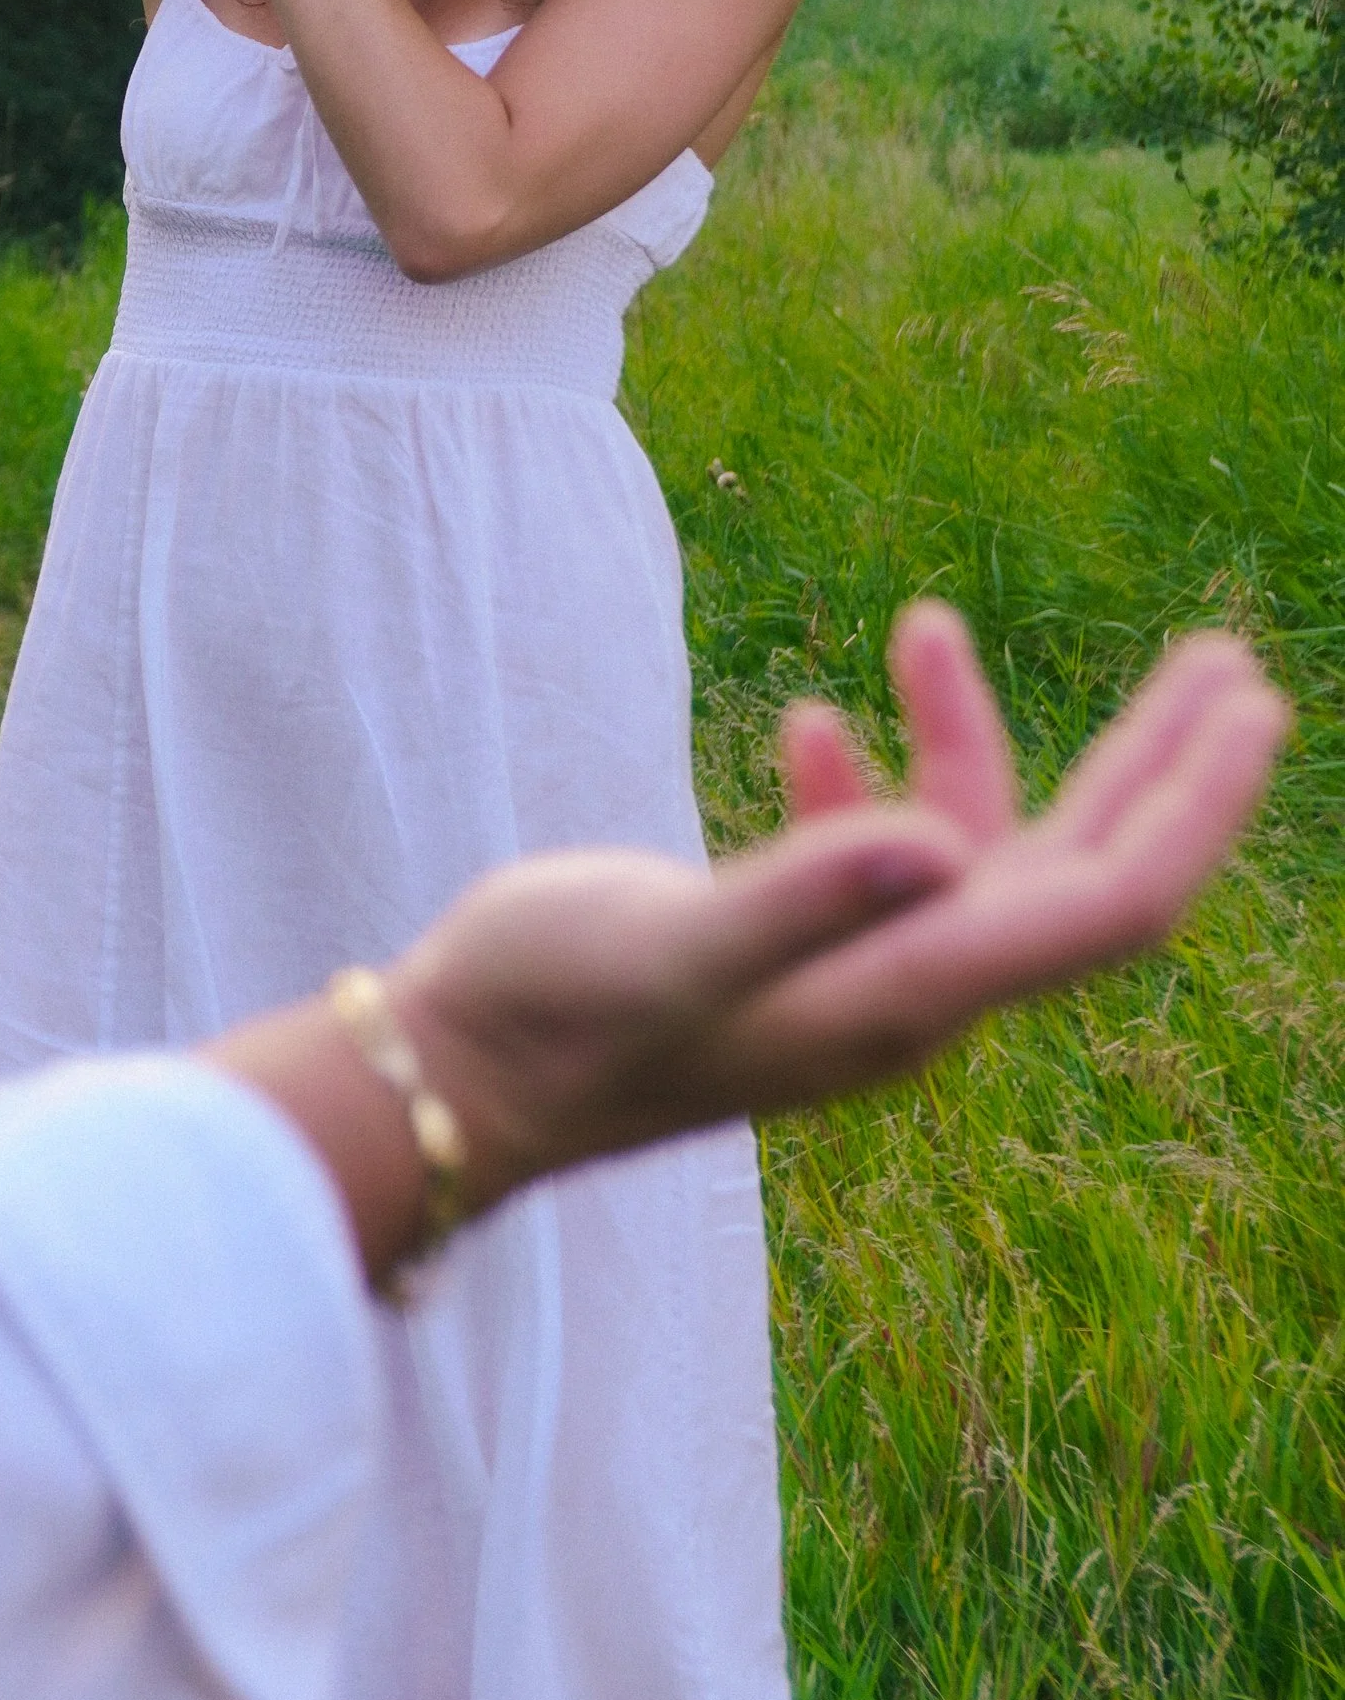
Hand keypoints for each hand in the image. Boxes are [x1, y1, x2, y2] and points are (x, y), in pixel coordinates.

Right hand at [216, 604, 1283, 1284]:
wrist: (450, 1077)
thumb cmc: (549, 1015)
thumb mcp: (671, 943)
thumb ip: (798, 894)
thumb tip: (938, 843)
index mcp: (907, 996)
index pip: (1108, 900)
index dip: (1193, 804)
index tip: (1249, 701)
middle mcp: (906, 997)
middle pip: (1082, 872)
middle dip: (1159, 766)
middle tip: (1225, 657)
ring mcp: (849, 978)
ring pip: (977, 853)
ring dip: (984, 739)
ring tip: (934, 622)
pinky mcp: (787, 957)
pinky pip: (872, 861)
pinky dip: (867, 778)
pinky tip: (818, 711)